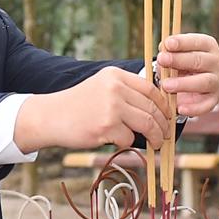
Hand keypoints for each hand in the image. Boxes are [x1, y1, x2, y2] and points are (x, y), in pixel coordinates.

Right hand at [14, 66, 170, 151]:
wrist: (49, 116)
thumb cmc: (78, 105)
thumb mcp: (101, 87)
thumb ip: (125, 92)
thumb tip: (156, 108)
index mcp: (116, 75)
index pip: (151, 89)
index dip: (164, 105)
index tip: (168, 116)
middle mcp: (115, 88)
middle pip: (152, 107)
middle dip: (163, 124)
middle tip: (166, 134)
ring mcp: (111, 107)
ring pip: (146, 123)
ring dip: (155, 136)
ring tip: (156, 143)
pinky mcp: (106, 127)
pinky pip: (129, 138)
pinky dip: (127, 143)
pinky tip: (120, 142)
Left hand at [156, 33, 218, 116]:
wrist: (187, 83)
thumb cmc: (179, 63)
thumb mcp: (174, 54)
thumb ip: (169, 52)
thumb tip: (164, 50)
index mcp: (208, 46)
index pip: (197, 42)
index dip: (182, 42)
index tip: (168, 43)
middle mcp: (216, 62)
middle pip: (200, 60)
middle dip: (179, 60)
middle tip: (162, 60)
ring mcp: (217, 81)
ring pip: (204, 82)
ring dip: (184, 84)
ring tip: (166, 85)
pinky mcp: (213, 99)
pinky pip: (206, 105)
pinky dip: (194, 108)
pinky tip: (180, 108)